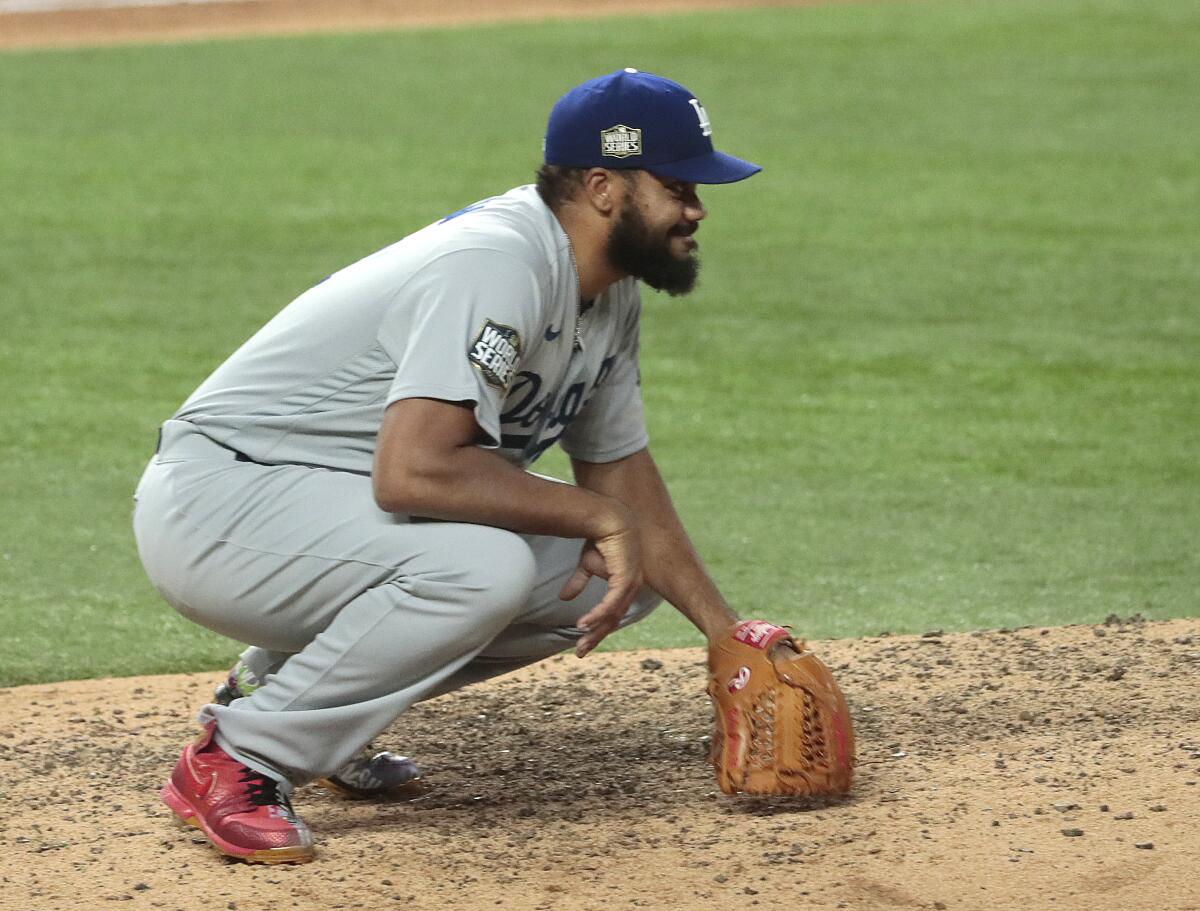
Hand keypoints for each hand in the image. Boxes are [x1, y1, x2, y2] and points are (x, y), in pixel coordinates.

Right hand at [559, 514, 642, 657]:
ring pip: (613, 615)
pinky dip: (597, 615)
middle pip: (613, 619)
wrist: (605, 517)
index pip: (611, 614)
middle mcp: (631, 587)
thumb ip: (579, 581)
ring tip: (580, 640)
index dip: (596, 629)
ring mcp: (631, 583)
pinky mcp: (625, 577)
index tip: (581, 643)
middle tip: (580, 652)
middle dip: (596, 636)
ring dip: (595, 629)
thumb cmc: (599, 538)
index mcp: (624, 586)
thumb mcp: (587, 564)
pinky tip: (584, 624)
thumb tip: (564, 598)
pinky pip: (611, 603)